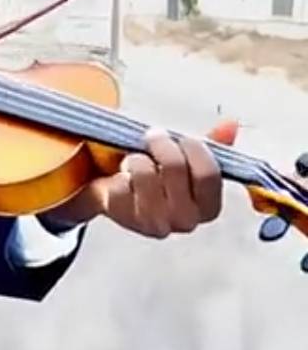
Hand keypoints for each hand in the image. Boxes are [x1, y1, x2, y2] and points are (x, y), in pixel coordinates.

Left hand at [46, 125, 225, 238]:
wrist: (120, 190)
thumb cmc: (159, 175)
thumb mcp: (187, 158)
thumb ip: (210, 144)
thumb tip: (230, 125)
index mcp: (207, 207)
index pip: (208, 174)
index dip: (195, 149)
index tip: (183, 139)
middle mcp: (185, 220)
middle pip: (176, 168)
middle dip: (163, 146)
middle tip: (154, 137)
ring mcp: (154, 223)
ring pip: (146, 174)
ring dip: (138, 159)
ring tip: (136, 159)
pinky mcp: (124, 220)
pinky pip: (120, 185)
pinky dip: (118, 174)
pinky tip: (122, 177)